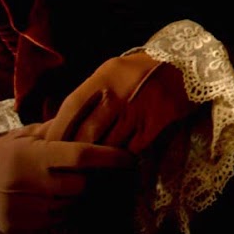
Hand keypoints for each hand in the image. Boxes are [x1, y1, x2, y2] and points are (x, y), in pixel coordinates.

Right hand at [0, 123, 134, 233]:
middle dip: (89, 179)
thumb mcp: (28, 134)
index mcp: (30, 156)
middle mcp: (25, 184)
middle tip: (91, 172)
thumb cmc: (3, 150)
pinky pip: (53, 222)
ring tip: (65, 183)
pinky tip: (51, 198)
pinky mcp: (15, 227)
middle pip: (80, 186)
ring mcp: (20, 210)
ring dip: (75, 196)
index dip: (110, 157)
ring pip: (69, 206)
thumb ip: (61, 129)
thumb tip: (96, 113)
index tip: (129, 157)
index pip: (81, 157)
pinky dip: (59, 211)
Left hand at [45, 53, 198, 154]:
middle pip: (87, 133)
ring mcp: (137, 111)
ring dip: (97, 159)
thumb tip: (56, 126)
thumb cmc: (139, 71)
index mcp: (103, 78)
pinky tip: (115, 162)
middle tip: (66, 163)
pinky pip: (130, 150)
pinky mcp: (154, 125)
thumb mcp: (110, 72)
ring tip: (88, 167)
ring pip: (107, 146)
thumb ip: (86, 96)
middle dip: (74, 151)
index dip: (57, 131)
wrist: (185, 66)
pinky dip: (120, 159)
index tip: (49, 147)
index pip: (71, 109)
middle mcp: (118, 94)